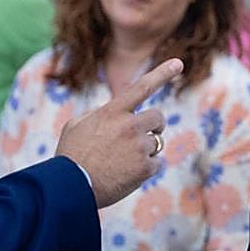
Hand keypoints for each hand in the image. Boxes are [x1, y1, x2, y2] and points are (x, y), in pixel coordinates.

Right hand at [56, 58, 182, 207]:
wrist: (70, 188)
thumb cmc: (70, 156)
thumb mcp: (77, 125)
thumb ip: (99, 114)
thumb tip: (115, 111)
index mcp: (113, 111)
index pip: (142, 87)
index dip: (162, 73)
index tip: (179, 63)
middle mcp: (129, 125)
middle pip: (158, 117)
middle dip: (153, 126)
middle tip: (140, 136)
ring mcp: (139, 146)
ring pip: (156, 142)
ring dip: (145, 150)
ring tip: (122, 162)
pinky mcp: (145, 167)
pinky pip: (156, 163)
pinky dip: (145, 169)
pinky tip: (126, 174)